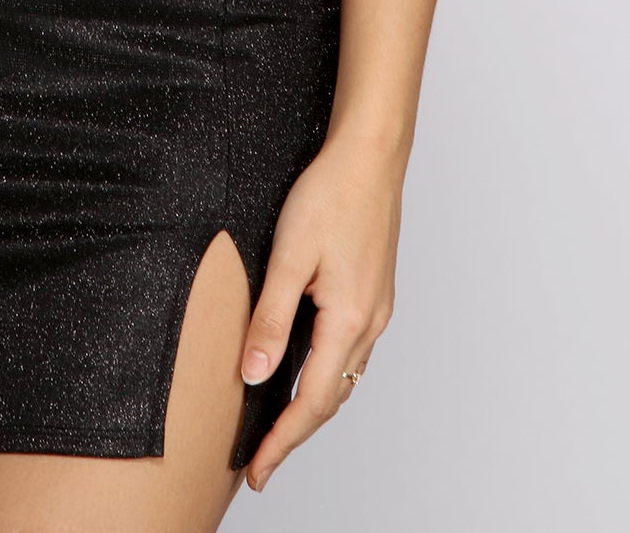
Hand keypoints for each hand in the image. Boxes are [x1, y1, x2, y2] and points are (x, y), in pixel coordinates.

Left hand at [237, 136, 402, 492]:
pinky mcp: (374, 293)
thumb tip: (253, 375)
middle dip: (294, 436)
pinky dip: (326, 377)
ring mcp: (377, 309)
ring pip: (343, 378)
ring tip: (278, 428)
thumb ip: (271, 319)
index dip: (282, 443)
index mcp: (348, 321)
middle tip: (260, 463)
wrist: (370, 156)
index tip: (257, 473)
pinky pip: (351, 353)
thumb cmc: (329, 195)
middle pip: (331, 399)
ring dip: (312, 408)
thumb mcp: (288, 257)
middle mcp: (370, 324)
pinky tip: (307, 373)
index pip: (311, 402)